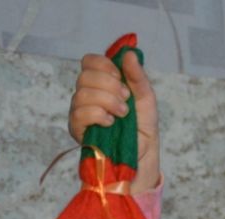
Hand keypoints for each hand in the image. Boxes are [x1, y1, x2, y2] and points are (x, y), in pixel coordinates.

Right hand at [68, 49, 160, 193]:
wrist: (142, 158)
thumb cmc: (142, 129)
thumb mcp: (146, 100)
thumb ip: (138, 77)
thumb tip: (129, 54)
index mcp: (101, 84)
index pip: (89, 62)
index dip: (104, 66)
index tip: (121, 79)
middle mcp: (87, 96)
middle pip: (85, 76)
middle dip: (109, 85)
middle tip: (125, 100)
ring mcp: (80, 113)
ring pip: (82, 93)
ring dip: (106, 101)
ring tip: (122, 114)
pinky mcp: (77, 130)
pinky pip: (79, 114)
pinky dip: (98, 115)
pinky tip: (110, 123)